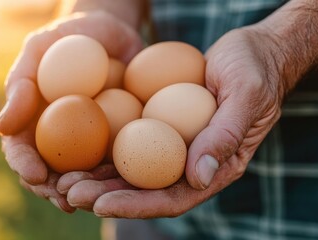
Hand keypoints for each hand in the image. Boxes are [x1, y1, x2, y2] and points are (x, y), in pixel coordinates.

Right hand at [0, 10, 142, 211]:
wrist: (113, 34)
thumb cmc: (69, 36)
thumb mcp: (40, 49)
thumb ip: (21, 83)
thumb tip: (2, 128)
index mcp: (32, 119)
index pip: (21, 149)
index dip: (24, 165)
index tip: (36, 175)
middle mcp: (58, 136)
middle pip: (50, 171)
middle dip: (54, 189)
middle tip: (66, 199)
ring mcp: (88, 140)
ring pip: (83, 173)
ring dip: (86, 189)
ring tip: (93, 198)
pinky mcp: (117, 138)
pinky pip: (117, 159)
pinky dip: (117, 174)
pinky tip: (123, 182)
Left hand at [60, 26, 285, 217]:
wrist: (253, 51)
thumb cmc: (254, 70)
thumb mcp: (246, 96)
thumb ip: (225, 136)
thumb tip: (198, 177)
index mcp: (216, 166)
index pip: (173, 197)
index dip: (136, 204)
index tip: (101, 204)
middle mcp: (192, 163)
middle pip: (145, 190)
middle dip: (106, 196)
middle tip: (69, 192)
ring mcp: (177, 146)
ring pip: (133, 171)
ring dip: (98, 179)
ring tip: (63, 179)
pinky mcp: (163, 127)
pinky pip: (132, 143)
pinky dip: (104, 151)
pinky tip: (78, 152)